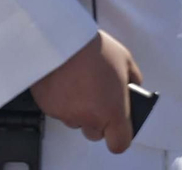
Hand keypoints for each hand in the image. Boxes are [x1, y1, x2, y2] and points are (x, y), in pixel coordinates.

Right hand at [30, 31, 143, 153]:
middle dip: (97, 118)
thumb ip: (133, 79)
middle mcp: (89, 119)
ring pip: (76, 121)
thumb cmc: (93, 49)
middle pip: (95, 133)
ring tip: (79, 83)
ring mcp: (67, 115)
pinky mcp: (48, 108)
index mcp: (113, 112)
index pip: (119, 144)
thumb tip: (132, 89)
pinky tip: (64, 80)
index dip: (119, 136)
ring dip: (79, 110)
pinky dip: (61, 100)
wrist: (60, 38)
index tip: (119, 126)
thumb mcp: (125, 59)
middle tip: (97, 95)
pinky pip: (58, 110)